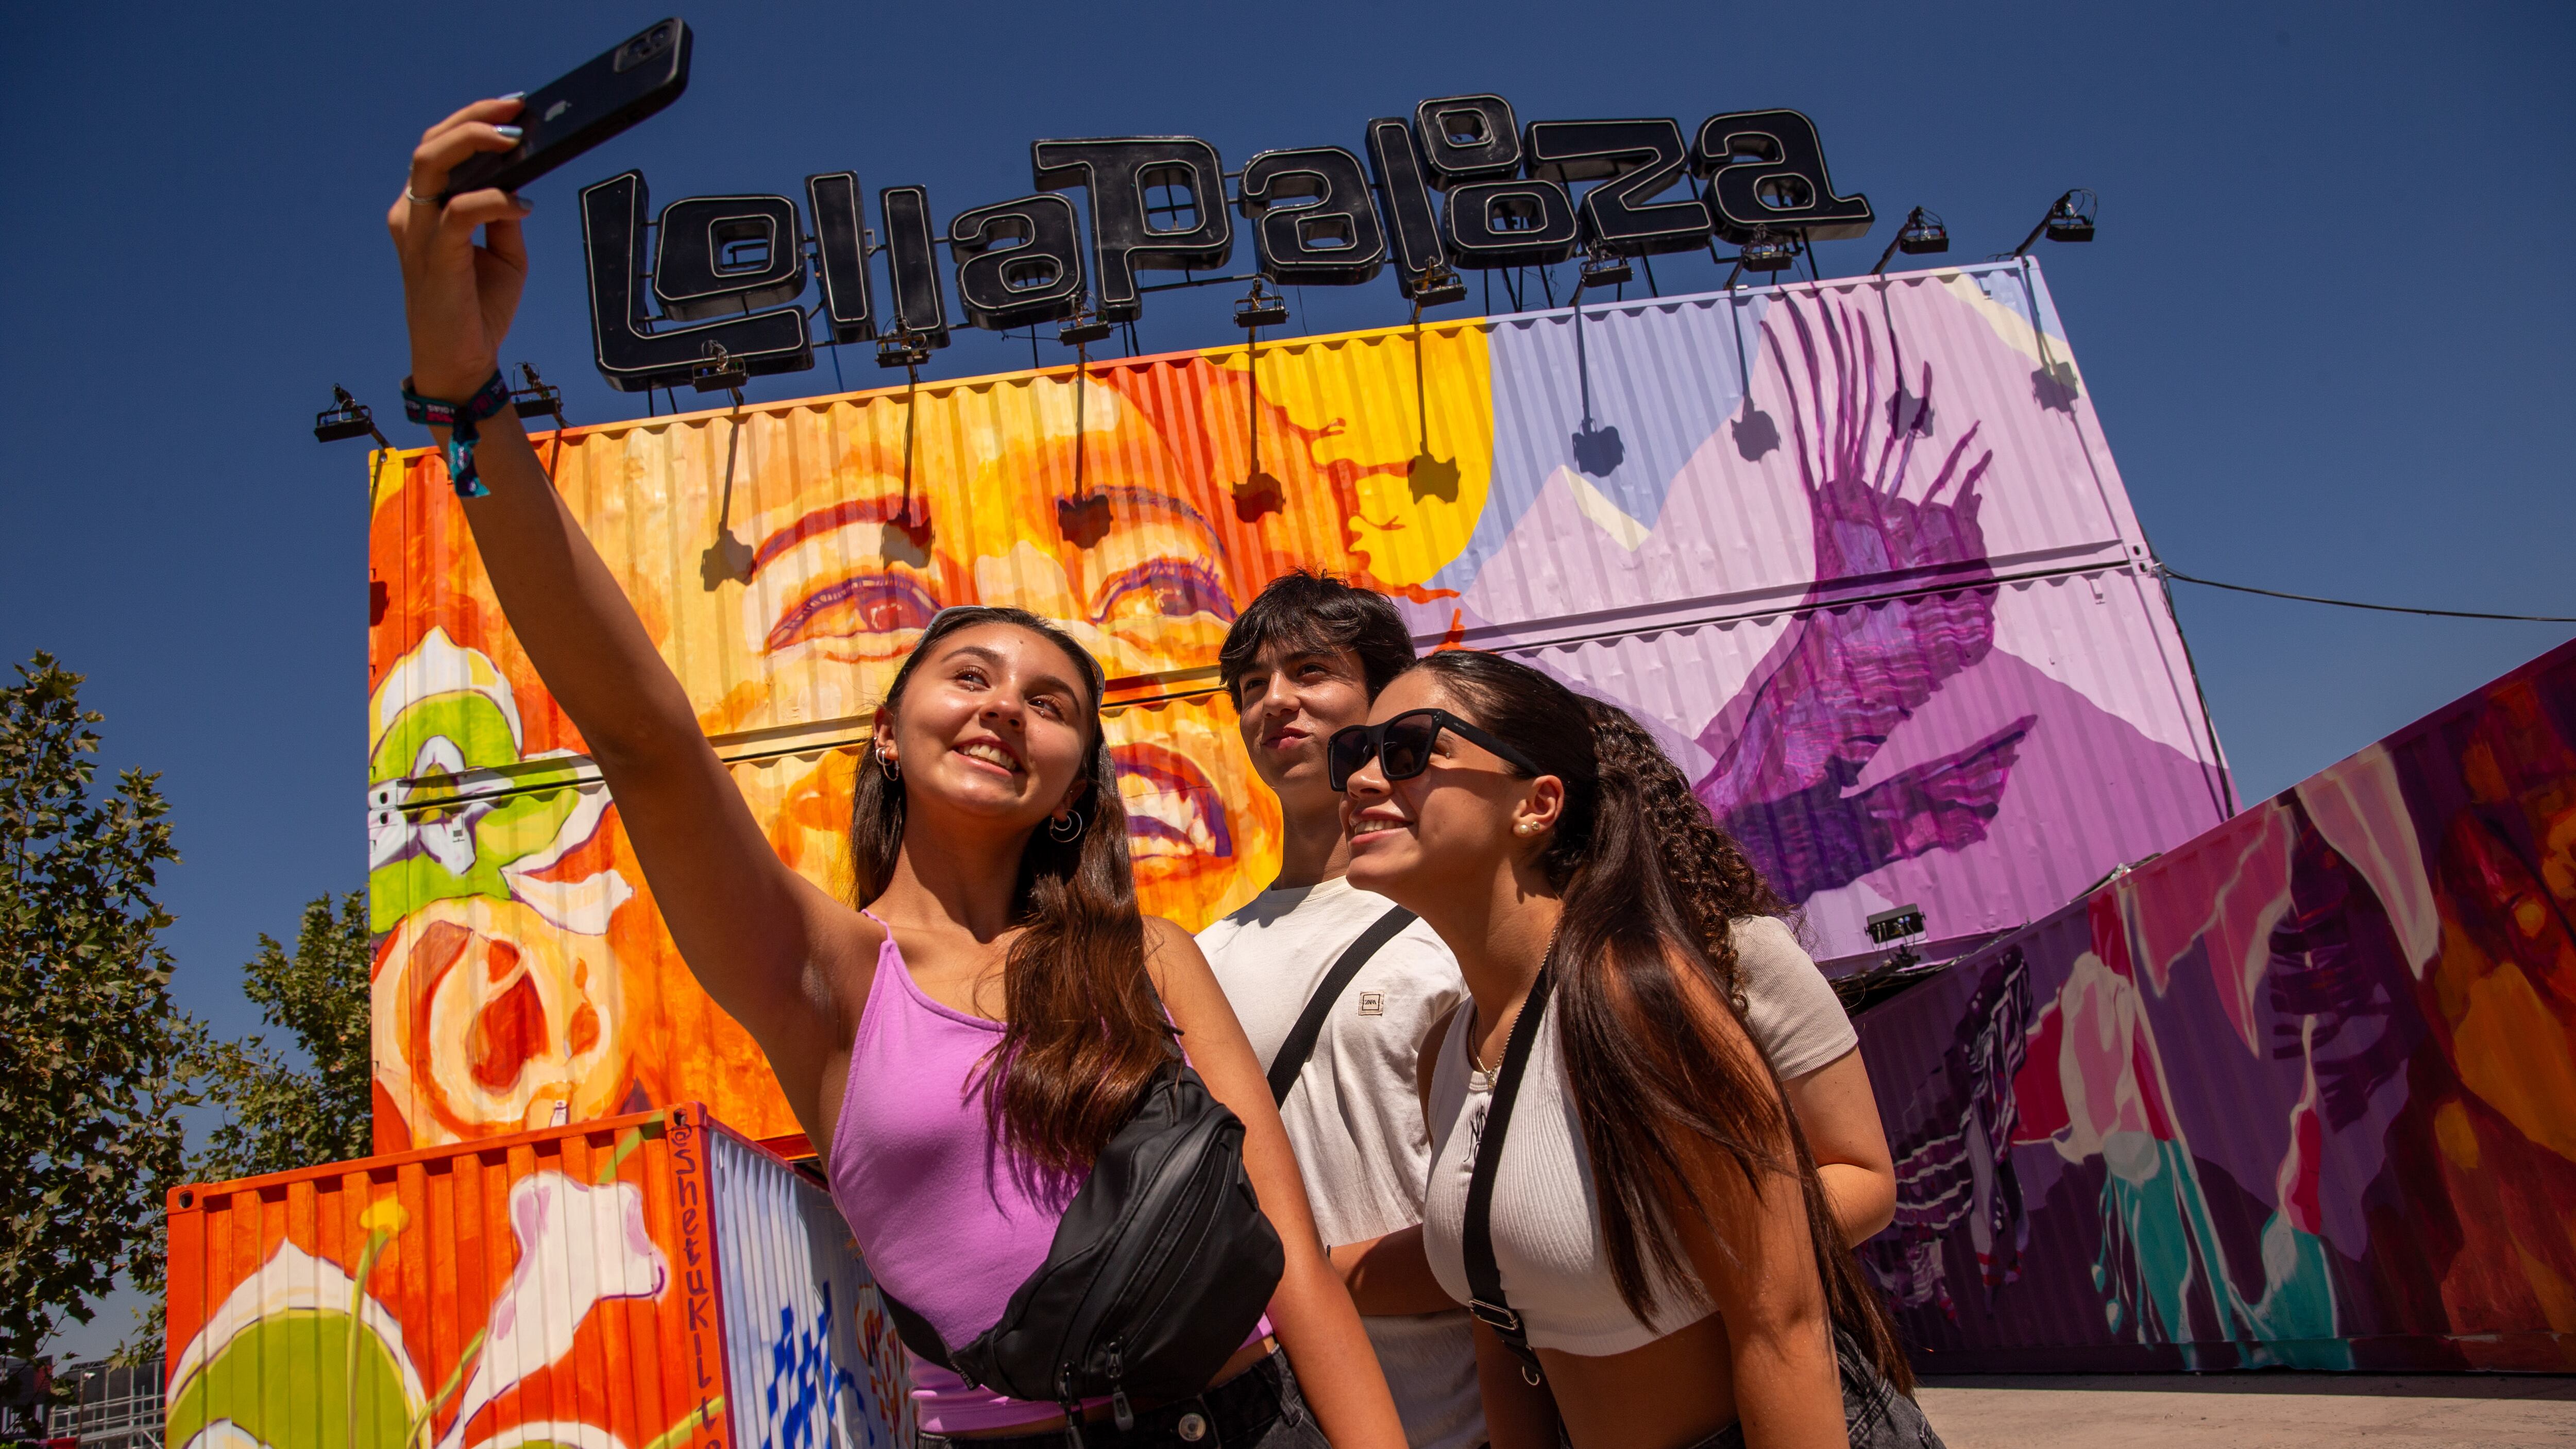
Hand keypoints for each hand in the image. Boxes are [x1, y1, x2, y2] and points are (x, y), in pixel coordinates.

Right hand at [388, 97, 532, 398]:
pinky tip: (523, 205)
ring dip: (474, 141)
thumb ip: (503, 216)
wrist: (463, 362)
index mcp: (424, 209)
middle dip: (473, 118)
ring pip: (432, 162)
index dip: (472, 121)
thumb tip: (519, 184)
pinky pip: (460, 211)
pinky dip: (495, 201)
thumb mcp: (503, 255)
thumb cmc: (478, 308)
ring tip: (514, 138)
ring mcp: (417, 232)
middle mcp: (412, 213)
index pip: (440, 149)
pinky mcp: (434, 255)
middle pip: (431, 143)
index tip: (512, 108)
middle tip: (515, 110)